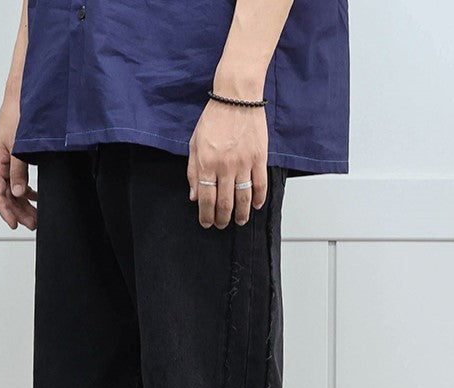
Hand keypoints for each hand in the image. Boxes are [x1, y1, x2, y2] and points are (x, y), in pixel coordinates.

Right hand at [0, 97, 37, 230]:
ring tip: (35, 216)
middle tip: (32, 224)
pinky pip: (18, 179)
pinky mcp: (15, 156)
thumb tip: (19, 193)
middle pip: (6, 195)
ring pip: (13, 189)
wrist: (24, 96)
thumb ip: (18, 171)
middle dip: (18, 211)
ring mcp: (7, 160)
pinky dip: (27, 191)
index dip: (6, 211)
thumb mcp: (18, 146)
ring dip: (23, 203)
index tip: (14, 224)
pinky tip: (35, 197)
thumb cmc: (17, 115)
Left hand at [187, 96, 268, 229]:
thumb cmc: (214, 117)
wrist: (236, 97)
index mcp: (207, 163)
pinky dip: (258, 199)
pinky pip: (260, 184)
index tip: (206, 223)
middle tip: (221, 225)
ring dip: (241, 214)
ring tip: (239, 221)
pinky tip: (255, 206)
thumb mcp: (194, 143)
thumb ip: (192, 171)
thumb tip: (194, 196)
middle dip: (221, 219)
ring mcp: (243, 163)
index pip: (206, 199)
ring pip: (243, 198)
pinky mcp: (259, 158)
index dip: (205, 216)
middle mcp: (225, 166)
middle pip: (224, 203)